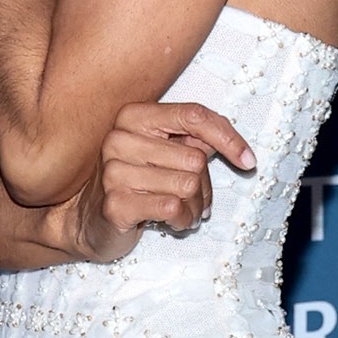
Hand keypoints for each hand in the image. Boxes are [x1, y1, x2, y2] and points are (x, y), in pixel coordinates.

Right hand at [61, 101, 257, 261]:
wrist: (89, 221)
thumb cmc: (136, 184)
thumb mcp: (165, 153)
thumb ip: (196, 141)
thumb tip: (239, 149)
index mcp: (134, 117)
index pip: (194, 115)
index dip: (228, 138)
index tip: (248, 161)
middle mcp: (119, 139)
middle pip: (195, 159)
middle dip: (204, 186)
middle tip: (192, 198)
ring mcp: (113, 172)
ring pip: (187, 185)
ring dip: (195, 206)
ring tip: (181, 211)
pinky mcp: (115, 204)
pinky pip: (173, 208)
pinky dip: (183, 219)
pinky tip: (171, 222)